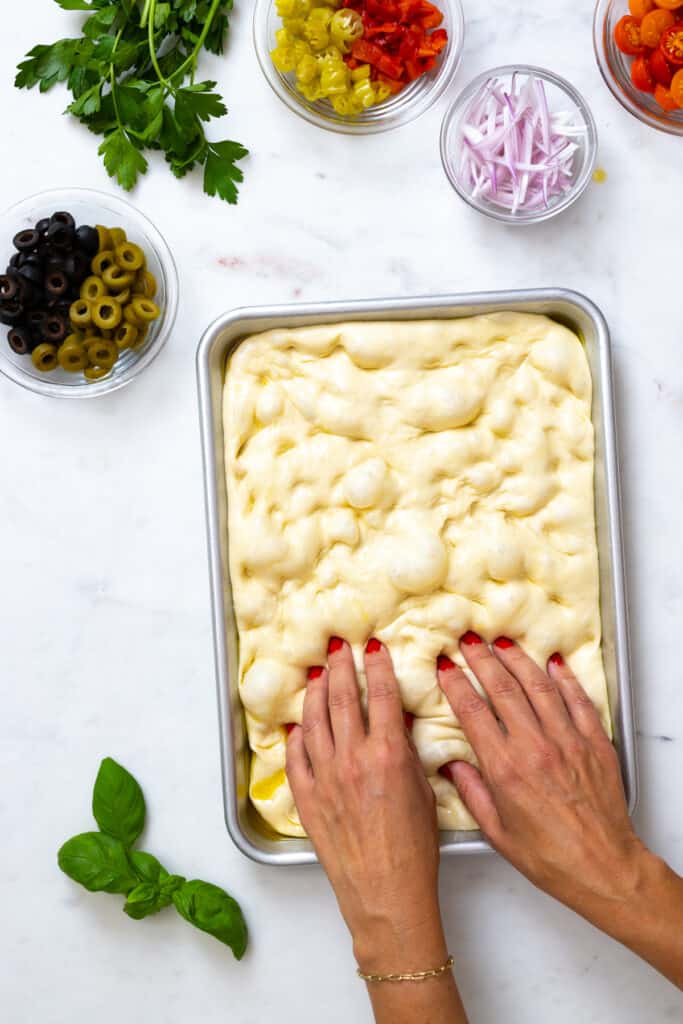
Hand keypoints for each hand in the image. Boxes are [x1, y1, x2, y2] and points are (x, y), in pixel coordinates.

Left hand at [286, 637, 445, 975]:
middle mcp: (353, 758)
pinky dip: (296, 738)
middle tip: (337, 649)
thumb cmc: (414, 849)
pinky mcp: (307, 797)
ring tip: (318, 676)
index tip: (373, 648)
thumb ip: (408, 752)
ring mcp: (325, 777)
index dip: (377, 667)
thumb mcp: (423, 791)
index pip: (381, 695)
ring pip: (314, 721)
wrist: (386, 893)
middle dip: (341, 668)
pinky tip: (297, 726)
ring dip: (316, 694)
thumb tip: (397, 722)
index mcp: (388, 753)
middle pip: (343, 699)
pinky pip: (296, 758)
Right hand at [437, 635, 663, 934]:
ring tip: (502, 642)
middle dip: (482, 660)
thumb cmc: (549, 857)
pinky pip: (577, 700)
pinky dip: (563, 678)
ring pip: (539, 687)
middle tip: (468, 641)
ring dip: (517, 660)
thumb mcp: (496, 830)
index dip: (456, 684)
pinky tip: (552, 663)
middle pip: (503, 689)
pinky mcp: (594, 742)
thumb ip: (471, 791)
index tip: (445, 666)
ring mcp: (567, 741)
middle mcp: (535, 748)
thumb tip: (450, 763)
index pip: (473, 712)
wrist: (602, 867)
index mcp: (505, 769)